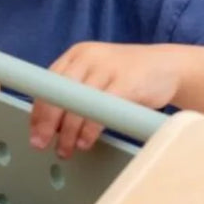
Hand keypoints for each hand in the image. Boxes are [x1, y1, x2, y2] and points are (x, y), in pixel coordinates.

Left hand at [29, 42, 182, 158]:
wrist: (169, 66)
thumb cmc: (129, 77)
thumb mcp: (98, 75)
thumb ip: (76, 91)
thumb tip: (50, 123)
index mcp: (77, 55)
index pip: (47, 82)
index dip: (38, 110)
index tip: (34, 132)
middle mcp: (88, 57)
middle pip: (58, 93)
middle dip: (46, 123)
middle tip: (42, 144)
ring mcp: (107, 68)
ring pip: (77, 105)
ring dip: (68, 132)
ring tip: (66, 149)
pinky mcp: (125, 83)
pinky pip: (99, 111)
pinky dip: (89, 130)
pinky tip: (85, 142)